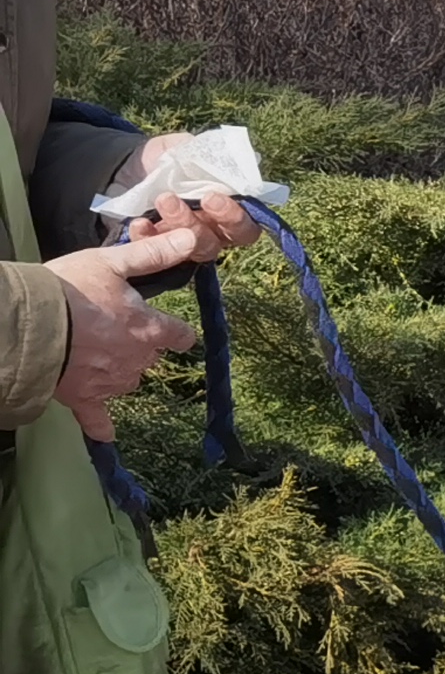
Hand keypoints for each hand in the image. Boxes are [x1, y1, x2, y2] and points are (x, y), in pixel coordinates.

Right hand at [48, 225, 207, 440]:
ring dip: (118, 370)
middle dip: (138, 345)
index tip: (174, 331)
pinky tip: (106, 432)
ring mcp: (110, 381)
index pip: (179, 335)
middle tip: (111, 328)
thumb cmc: (67, 289)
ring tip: (93, 352)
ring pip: (127, 380)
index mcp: (147, 329)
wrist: (25, 322)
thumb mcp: (111, 263)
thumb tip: (190, 240)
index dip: (176, 331)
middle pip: (149, 356)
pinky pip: (97, 418)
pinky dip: (101, 424)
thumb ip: (152, 255)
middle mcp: (135, 359)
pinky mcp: (82, 397)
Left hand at [98, 148, 260, 263]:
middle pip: (215, 243)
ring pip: (187, 249)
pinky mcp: (155, 249)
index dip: (234, 218)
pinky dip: (147, 237)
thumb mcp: (185, 149)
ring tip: (161, 200)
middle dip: (197, 227)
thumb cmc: (168, 159)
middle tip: (173, 201)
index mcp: (226, 210)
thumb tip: (229, 160)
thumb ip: (207, 155)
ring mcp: (181, 243)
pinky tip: (139, 223)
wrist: (128, 165)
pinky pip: (153, 254)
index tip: (212, 198)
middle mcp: (209, 231)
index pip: (245, 227)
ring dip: (175, 226)